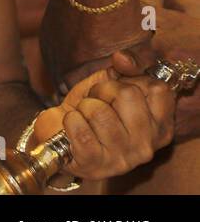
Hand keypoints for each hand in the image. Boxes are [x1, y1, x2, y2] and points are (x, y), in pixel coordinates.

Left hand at [33, 50, 175, 178]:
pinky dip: (70, 120)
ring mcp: (122, 158)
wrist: (60, 134)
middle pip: (127, 94)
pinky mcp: (94, 163)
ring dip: (84, 107)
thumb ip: (127, 68)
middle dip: (103, 90)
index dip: (131, 80)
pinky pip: (79, 127)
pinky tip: (73, 128)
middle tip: (96, 102)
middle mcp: (147, 146)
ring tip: (84, 116)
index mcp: (160, 127)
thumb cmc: (91, 109)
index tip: (119, 88)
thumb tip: (123, 58)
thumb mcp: (112, 83)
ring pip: (99, 111)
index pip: (158, 89)